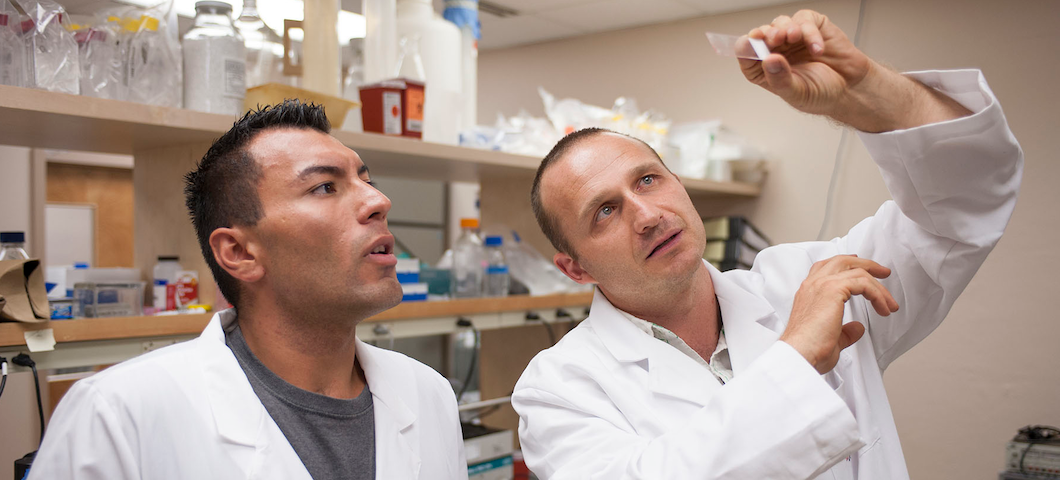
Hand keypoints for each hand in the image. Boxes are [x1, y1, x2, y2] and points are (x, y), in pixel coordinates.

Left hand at [738, 10, 971, 131]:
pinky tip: (818, 46)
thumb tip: (766, 58)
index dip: (744, 48)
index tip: (748, 48)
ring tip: (799, 45)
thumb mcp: (798, 95)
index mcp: (765, 70)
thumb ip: (778, 78)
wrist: (860, 93)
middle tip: (773, 43)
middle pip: (759, 34)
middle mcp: (777, 51)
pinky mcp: (816, 27)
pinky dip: (809, 31)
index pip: (743, 53)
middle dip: (765, 37)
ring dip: (788, 32)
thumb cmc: (826, 97)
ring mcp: (795, 38)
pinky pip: (805, 20)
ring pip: (781, 23)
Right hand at [780, 255, 898, 373]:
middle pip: (842, 261)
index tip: (862, 269)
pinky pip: (863, 283)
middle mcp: (813, 284)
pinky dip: (878, 295)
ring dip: (878, 286)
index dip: (846, 265)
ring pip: (857, 271)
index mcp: (808, 292)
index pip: (826, 268)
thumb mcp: (831, 338)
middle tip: (883, 272)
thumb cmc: (809, 350)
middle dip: (866, 265)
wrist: (800, 353)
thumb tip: (857, 328)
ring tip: (890, 302)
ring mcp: (822, 284)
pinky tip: (883, 308)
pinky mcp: (834, 289)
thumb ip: (845, 331)